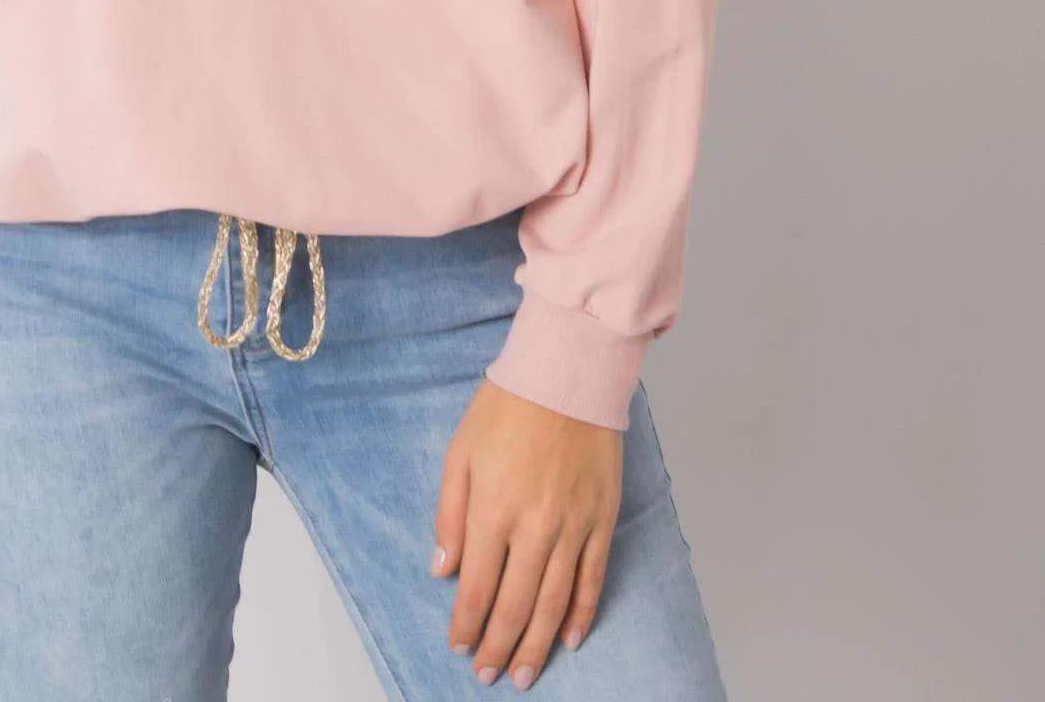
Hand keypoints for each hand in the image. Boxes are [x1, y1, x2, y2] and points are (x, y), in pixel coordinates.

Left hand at [430, 378, 622, 686]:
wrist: (567, 373)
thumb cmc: (507, 406)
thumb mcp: (460, 452)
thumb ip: (449, 515)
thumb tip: (443, 570)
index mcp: (493, 509)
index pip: (476, 586)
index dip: (467, 624)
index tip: (460, 647)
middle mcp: (534, 527)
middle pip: (514, 605)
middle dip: (499, 647)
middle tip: (489, 675)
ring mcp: (572, 526)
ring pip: (553, 603)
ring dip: (536, 645)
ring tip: (525, 674)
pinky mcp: (601, 519)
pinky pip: (592, 579)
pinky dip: (580, 614)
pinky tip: (569, 638)